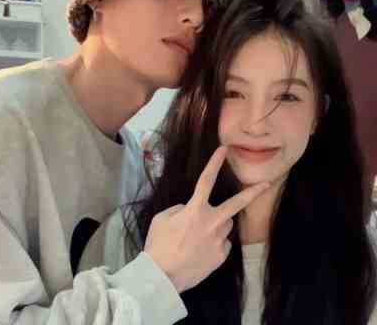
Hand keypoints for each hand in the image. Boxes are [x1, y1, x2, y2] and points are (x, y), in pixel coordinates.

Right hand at [144, 146, 269, 292]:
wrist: (162, 276)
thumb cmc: (159, 244)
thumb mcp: (163, 219)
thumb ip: (180, 209)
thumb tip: (191, 210)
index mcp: (195, 210)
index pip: (206, 181)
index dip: (215, 163)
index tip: (224, 149)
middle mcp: (211, 222)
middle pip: (236, 204)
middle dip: (253, 192)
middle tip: (267, 183)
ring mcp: (219, 240)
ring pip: (225, 225)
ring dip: (218, 224)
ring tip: (201, 235)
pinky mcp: (221, 255)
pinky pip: (223, 243)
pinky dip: (215, 242)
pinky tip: (201, 250)